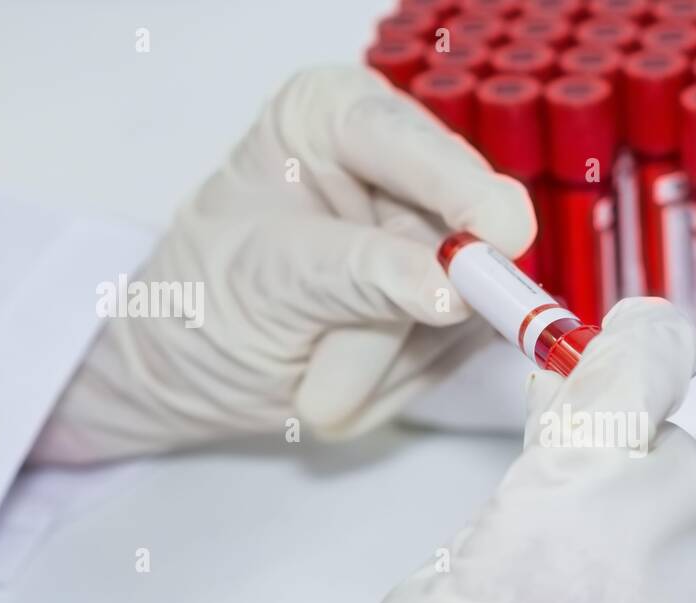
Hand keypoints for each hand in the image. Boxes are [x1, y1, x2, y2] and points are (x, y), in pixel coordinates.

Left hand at [33, 65, 533, 462]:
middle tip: (316, 391)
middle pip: (453, 240)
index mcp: (336, 118)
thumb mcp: (265, 280)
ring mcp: (437, 240)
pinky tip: (345, 375)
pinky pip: (460, 351)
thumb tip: (454, 291)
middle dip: (388, 325)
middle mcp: (399, 168)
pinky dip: (399, 383)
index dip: (460, 190)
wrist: (195, 369)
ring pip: (464, 307)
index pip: (413, 145)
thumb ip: (360, 276)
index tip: (500, 235)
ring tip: (313, 376)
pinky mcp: (458, 302)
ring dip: (386, 365)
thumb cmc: (205, 300)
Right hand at [333, 298, 695, 602]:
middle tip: (576, 550)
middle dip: (632, 490)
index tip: (643, 335)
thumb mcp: (441, 578)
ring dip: (660, 575)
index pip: (640, 365)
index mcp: (576, 487)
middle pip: (676, 468)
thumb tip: (557, 495)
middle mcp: (663, 536)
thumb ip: (521, 513)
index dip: (641, 341)